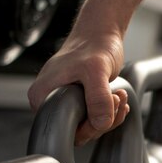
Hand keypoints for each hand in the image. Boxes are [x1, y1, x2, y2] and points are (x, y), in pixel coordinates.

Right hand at [28, 28, 129, 145]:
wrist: (100, 31)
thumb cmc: (93, 44)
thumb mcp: (96, 70)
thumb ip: (98, 98)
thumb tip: (100, 124)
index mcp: (42, 95)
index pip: (63, 129)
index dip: (88, 127)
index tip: (106, 107)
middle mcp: (49, 100)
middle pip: (77, 130)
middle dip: (102, 119)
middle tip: (115, 98)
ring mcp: (63, 101)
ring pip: (88, 125)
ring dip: (109, 114)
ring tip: (119, 95)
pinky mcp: (77, 100)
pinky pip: (93, 117)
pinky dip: (109, 111)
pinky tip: (118, 99)